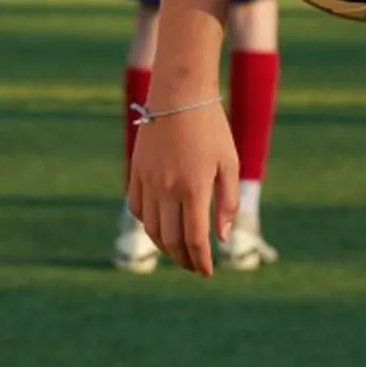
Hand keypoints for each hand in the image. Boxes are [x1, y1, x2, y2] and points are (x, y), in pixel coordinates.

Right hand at [124, 100, 238, 276]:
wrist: (179, 94)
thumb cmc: (211, 127)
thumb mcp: (229, 163)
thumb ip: (227, 203)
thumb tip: (221, 238)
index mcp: (193, 188)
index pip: (194, 239)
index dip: (200, 261)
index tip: (207, 272)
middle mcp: (167, 188)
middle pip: (170, 239)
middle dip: (183, 259)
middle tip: (194, 267)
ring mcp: (148, 180)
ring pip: (151, 228)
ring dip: (165, 247)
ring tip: (179, 253)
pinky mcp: (136, 171)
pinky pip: (137, 208)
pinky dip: (148, 224)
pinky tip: (160, 227)